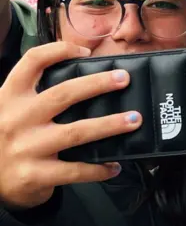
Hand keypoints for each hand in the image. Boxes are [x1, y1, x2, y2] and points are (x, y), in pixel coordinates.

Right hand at [0, 42, 142, 209]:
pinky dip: (99, 168)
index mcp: (10, 97)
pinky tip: (115, 165)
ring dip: (110, 124)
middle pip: (63, 94)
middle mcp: (16, 119)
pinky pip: (75, 170)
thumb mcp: (11, 110)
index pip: (33, 62)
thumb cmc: (8, 138)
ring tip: (134, 119)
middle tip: (124, 79)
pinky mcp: (34, 174)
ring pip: (77, 132)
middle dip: (98, 84)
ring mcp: (25, 148)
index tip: (86, 51)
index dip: (60, 50)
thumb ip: (36, 94)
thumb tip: (89, 81)